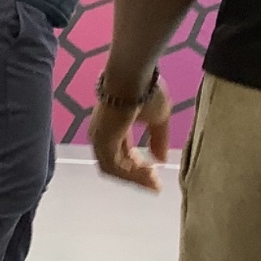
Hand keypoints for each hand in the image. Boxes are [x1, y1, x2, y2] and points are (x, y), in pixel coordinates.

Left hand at [91, 78, 171, 192]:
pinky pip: (115, 166)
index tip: (155, 176)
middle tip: (155, 184)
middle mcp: (102, 135)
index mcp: (112, 128)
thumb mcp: (158, 118)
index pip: (122, 154)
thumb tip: (161, 159)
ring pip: (114, 169)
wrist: (134, 76)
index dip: (138, 167)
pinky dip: (131, 174)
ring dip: (135, 178)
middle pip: (116, 165)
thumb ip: (158, 139)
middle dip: (136, 176)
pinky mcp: (103, 140)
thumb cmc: (146, 90)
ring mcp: (100, 138)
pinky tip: (148, 176)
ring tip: (154, 182)